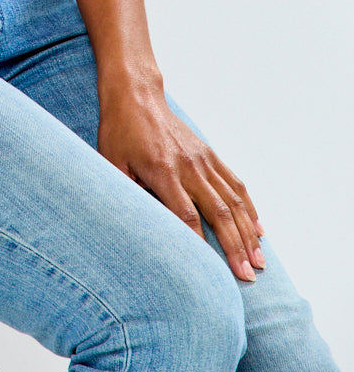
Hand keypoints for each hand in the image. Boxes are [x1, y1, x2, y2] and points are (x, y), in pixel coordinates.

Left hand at [97, 83, 265, 281]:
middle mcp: (188, 166)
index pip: (186, 216)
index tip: (211, 273)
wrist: (135, 95)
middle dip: (235, 247)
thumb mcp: (111, 163)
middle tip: (248, 277)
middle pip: (218, 213)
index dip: (199, 245)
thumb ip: (126, 194)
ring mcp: (202, 159)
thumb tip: (136, 228)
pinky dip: (249, 207)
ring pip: (233, 200)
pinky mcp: (209, 153)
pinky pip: (235, 183)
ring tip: (259, 260)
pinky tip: (257, 229)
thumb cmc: (119, 132)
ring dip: (247, 233)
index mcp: (162, 171)